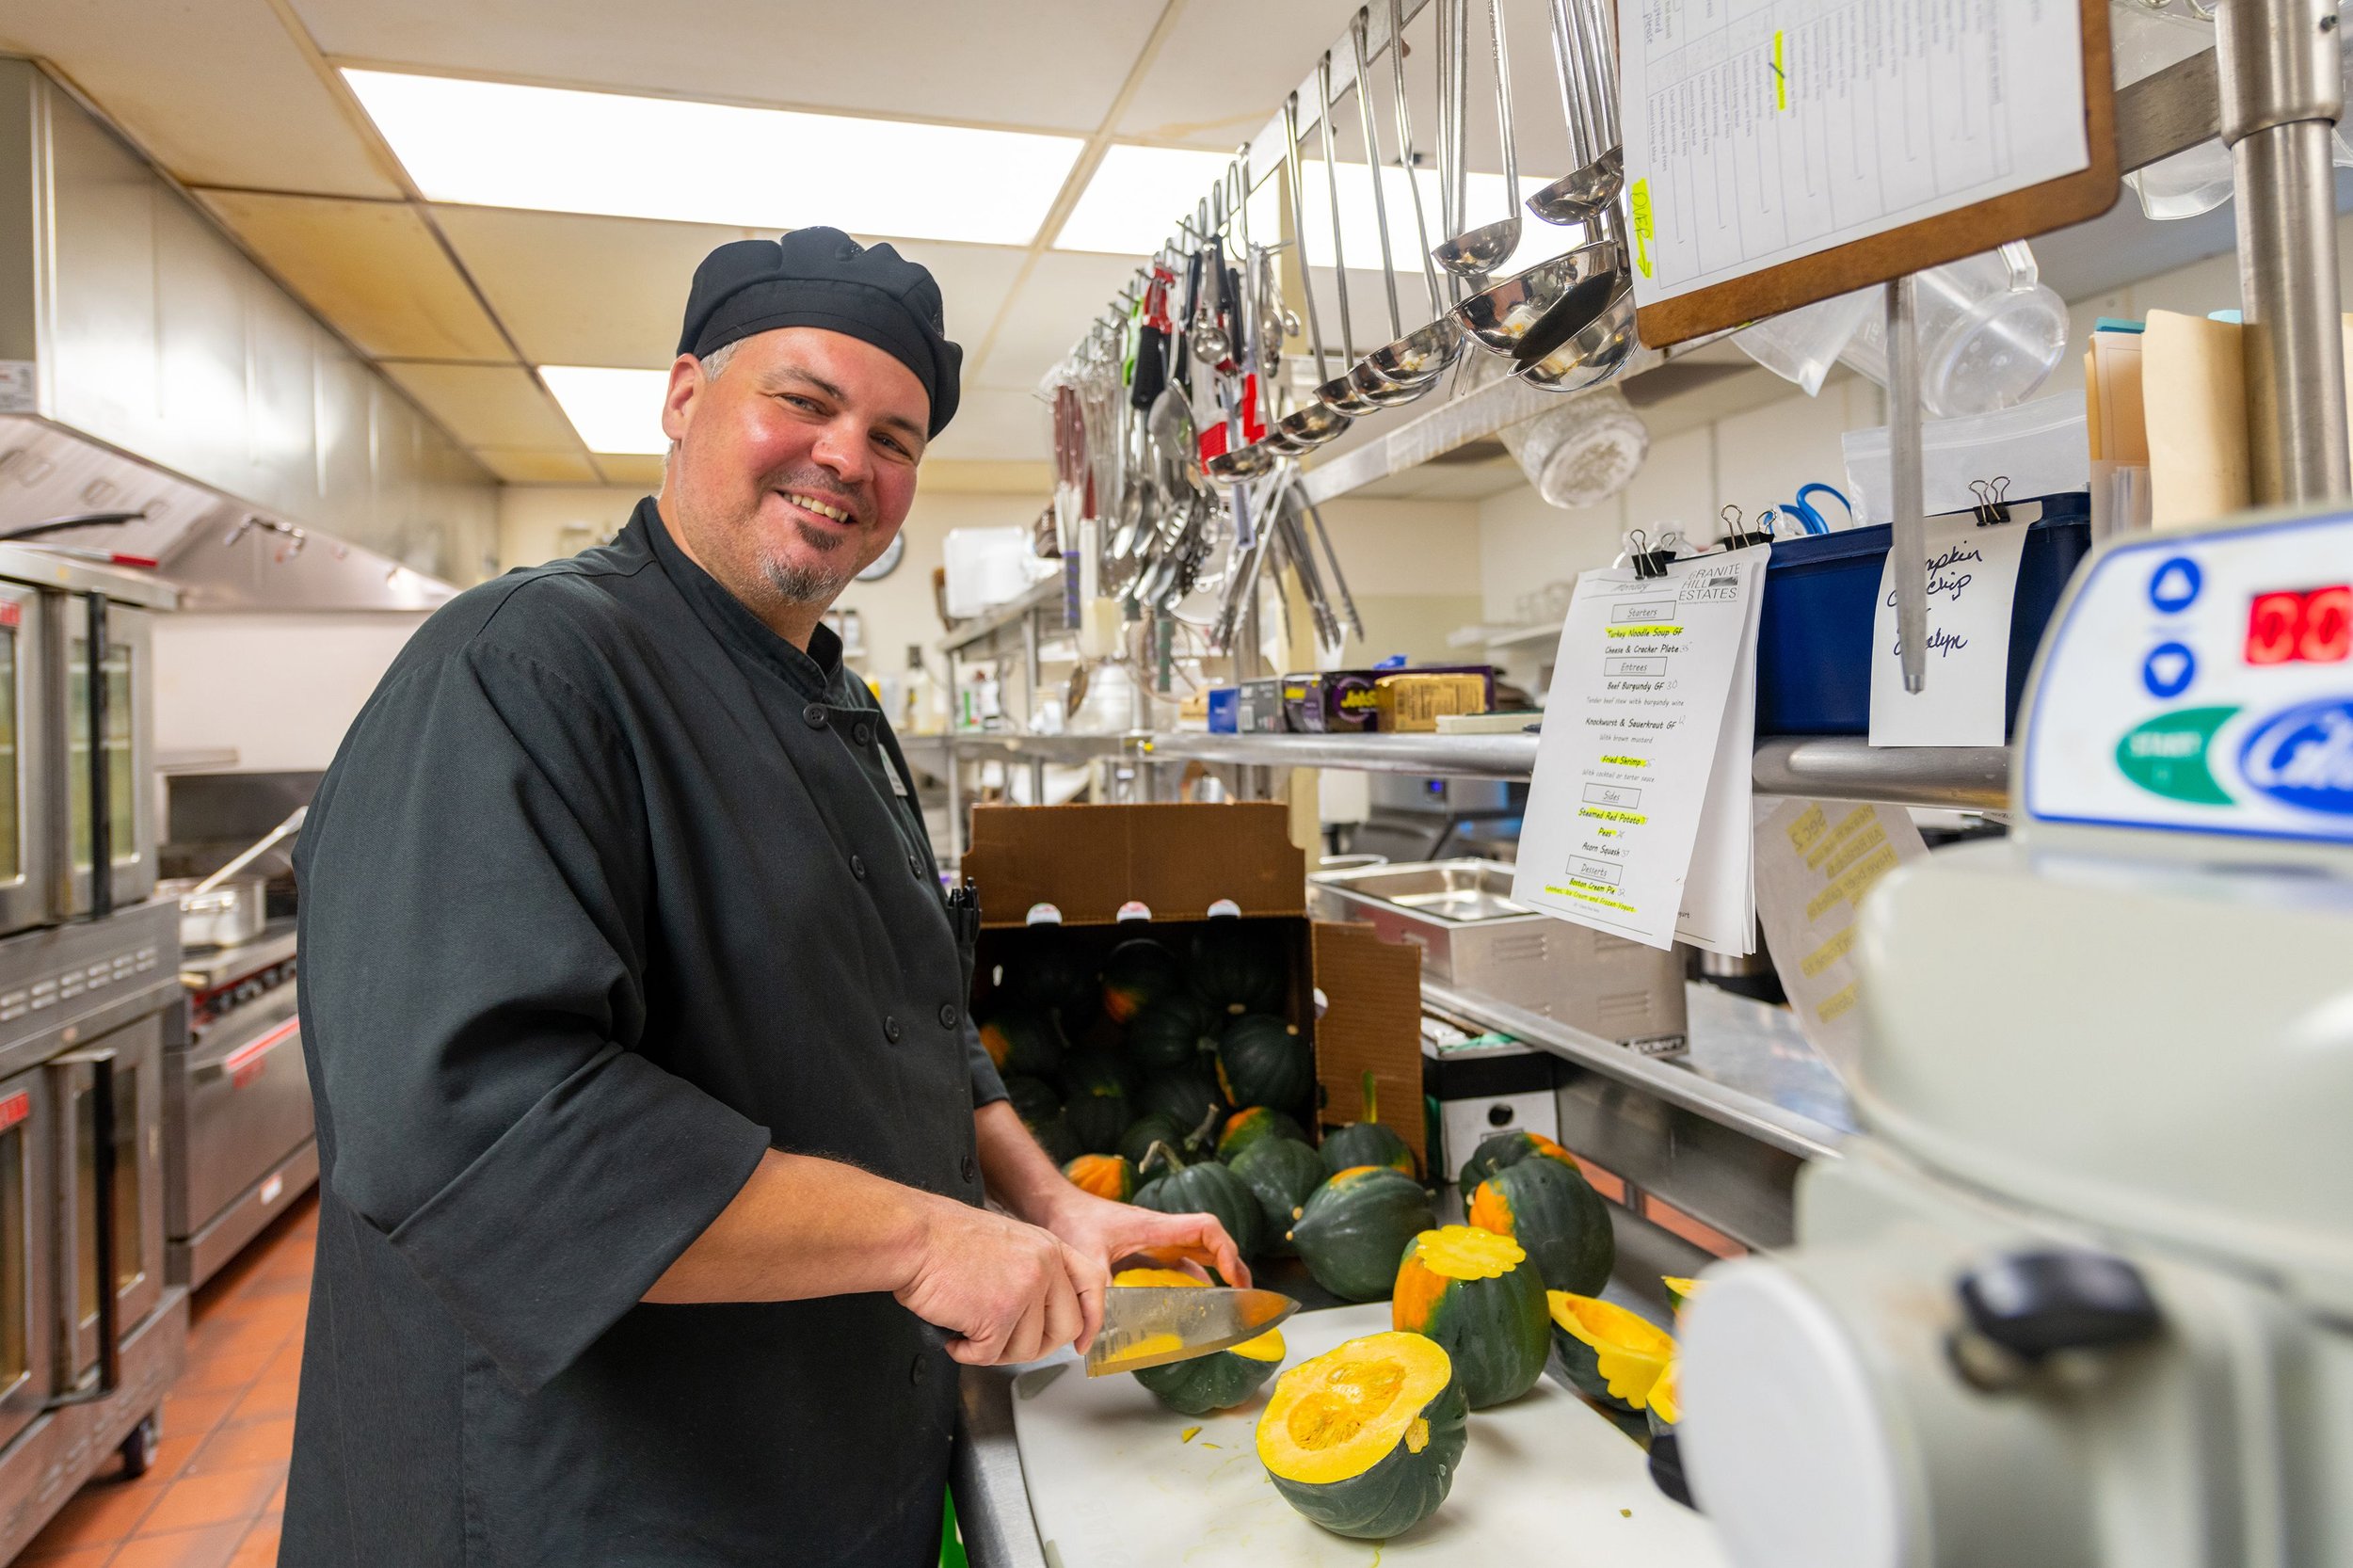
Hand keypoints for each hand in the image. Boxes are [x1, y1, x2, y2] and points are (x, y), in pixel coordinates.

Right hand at [895, 1198, 1108, 1365]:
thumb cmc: (945, 1239)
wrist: (914, 1237)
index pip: (1092, 1284)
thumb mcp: (1008, 1242)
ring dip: (995, 1350)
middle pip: (1064, 1328)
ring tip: (970, 1330)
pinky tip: (954, 1333)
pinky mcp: (998, 1316)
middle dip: (1035, 1346)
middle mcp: (1043, 1267)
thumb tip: (1042, 1315)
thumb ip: (1033, 1271)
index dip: (1092, 1319)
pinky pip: (990, 1356)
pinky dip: (967, 1353)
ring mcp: (1024, 1291)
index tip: (1082, 1342)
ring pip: (1027, 1350)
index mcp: (1048, 1247)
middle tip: (1005, 1342)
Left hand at [1038, 1188, 1250, 1288]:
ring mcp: (1152, 1240)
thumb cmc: (1071, 1219)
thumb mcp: (1085, 1257)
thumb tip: (1092, 1338)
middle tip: (1243, 1296)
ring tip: (1223, 1303)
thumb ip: (1093, 1296)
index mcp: (1154, 1226)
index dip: (1227, 1252)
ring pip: (1194, 1253)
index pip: (1205, 1230)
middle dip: (1231, 1265)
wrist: (1053, 1204)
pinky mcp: (1141, 1249)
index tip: (1234, 1279)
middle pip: (1209, 1242)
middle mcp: (1159, 1231)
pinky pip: (1175, 1263)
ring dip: (1213, 1273)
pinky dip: (1188, 1279)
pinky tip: (1186, 1302)